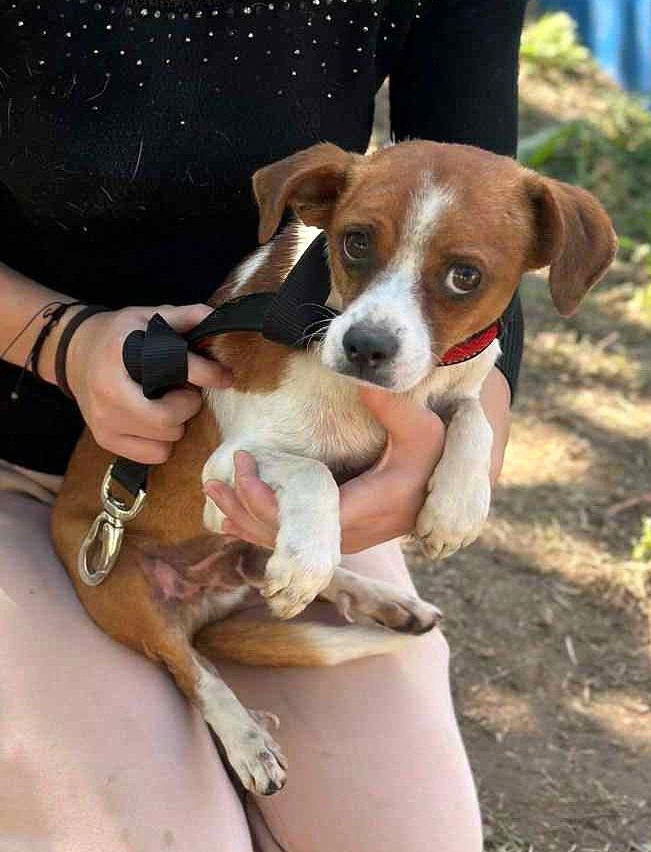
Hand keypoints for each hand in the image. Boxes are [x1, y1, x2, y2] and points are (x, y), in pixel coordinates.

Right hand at [66, 304, 231, 463]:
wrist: (75, 355)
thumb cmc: (118, 337)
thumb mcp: (146, 317)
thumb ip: (182, 317)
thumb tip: (216, 316)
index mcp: (117, 356)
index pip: (174, 369)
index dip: (208, 373)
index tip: (224, 376)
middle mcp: (106, 392)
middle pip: (168, 418)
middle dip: (188, 405)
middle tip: (186, 393)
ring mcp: (103, 421)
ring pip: (165, 440)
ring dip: (177, 424)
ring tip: (168, 404)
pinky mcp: (106, 440)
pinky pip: (154, 454)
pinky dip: (164, 442)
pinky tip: (156, 423)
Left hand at [204, 387, 445, 553]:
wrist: (442, 490)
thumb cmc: (430, 457)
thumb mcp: (421, 429)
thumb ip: (394, 407)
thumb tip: (361, 380)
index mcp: (362, 511)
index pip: (299, 521)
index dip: (262, 500)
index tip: (244, 462)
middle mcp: (348, 535)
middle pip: (281, 538)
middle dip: (243, 509)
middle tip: (217, 477)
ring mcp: (341, 541)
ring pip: (281, 544)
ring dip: (244, 521)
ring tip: (213, 493)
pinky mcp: (336, 537)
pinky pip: (289, 541)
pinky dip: (258, 529)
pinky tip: (232, 516)